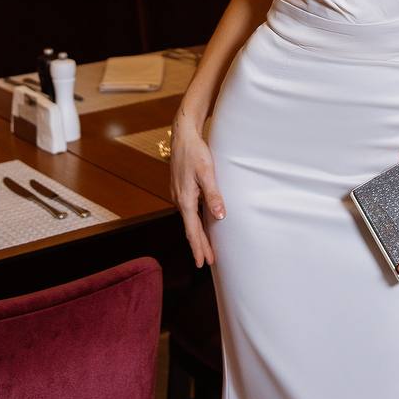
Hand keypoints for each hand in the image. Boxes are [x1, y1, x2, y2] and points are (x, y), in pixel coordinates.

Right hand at [169, 114, 225, 268]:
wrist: (183, 135)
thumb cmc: (195, 152)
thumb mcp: (207, 172)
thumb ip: (213, 195)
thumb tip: (219, 217)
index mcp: (185, 199)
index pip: (192, 230)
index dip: (198, 247)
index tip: (202, 263)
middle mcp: (179, 199)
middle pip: (190, 228)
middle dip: (199, 245)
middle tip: (207, 262)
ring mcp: (179, 194)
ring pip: (189, 220)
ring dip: (197, 233)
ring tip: (205, 246)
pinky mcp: (181, 188)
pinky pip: (188, 211)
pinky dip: (195, 221)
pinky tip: (201, 222)